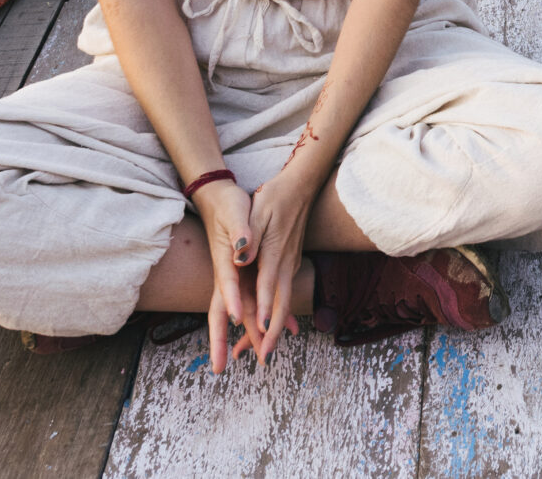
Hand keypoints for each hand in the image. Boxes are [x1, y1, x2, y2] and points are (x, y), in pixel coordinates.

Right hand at [194, 178, 263, 373]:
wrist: (219, 197)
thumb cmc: (228, 204)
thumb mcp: (236, 212)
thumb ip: (240, 232)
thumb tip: (241, 251)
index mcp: (225, 261)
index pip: (227, 286)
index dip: (233, 302)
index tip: (238, 321)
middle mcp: (228, 274)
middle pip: (226, 310)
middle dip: (222, 340)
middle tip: (220, 368)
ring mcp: (235, 277)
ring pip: (242, 311)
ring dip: (248, 334)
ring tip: (257, 357)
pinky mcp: (244, 276)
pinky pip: (253, 302)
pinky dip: (263, 317)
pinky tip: (275, 331)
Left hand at [245, 160, 319, 363]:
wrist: (300, 185)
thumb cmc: (275, 197)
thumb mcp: (259, 212)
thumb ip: (250, 237)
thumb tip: (240, 259)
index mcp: (275, 252)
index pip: (269, 286)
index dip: (265, 308)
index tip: (260, 330)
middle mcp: (286, 263)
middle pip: (282, 303)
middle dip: (273, 332)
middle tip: (265, 357)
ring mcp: (290, 265)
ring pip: (285, 303)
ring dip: (275, 329)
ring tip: (264, 352)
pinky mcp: (290, 263)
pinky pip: (285, 295)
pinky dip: (279, 314)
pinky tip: (275, 327)